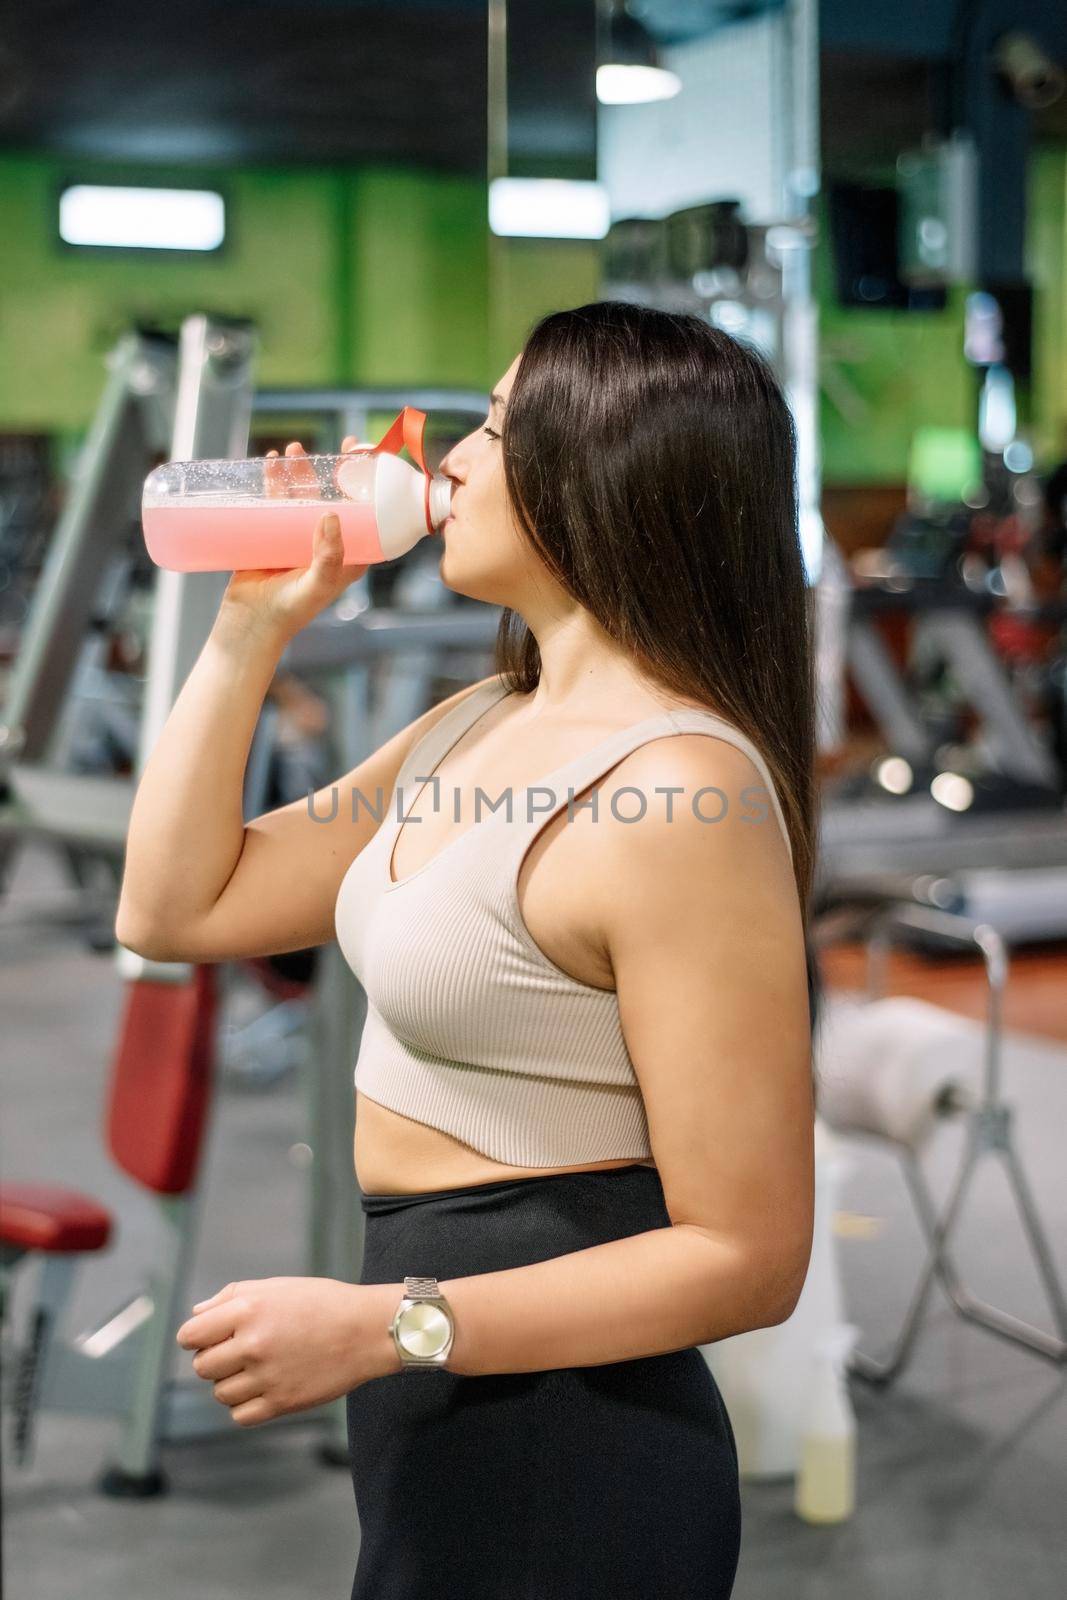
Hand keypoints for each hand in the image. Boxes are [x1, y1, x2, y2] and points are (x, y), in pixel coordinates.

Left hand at [175, 1275, 395, 1426]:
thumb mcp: (276, 1286)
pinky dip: (246, 1405)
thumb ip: (231, 1297)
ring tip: (258, 1368)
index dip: (196, 1337)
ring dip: (232, 1382)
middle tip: (239, 1352)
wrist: (367, 1330)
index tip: (209, 1337)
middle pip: (202, 1367)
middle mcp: (253, 1344)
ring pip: (220, 1393)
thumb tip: (197, 1315)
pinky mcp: (282, 1402)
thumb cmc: (323, 1303)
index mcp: (248, 1310)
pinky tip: (264, 1387)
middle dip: (214, 1359)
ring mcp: (267, 1376)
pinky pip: (240, 1415)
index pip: (190, 1335)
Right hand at [218, 440, 370, 644]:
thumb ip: (328, 556)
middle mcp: (324, 544)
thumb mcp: (317, 584)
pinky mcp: (269, 536)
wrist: (249, 625)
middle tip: (338, 447)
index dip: (369, 489)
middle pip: (333, 499)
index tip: (370, 462)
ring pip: (301, 496)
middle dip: (334, 472)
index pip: (365, 516)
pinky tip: (270, 464)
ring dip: (300, 471)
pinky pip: (272, 502)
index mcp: (346, 555)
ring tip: (294, 450)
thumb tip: (331, 514)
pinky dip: (273, 482)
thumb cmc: (290, 612)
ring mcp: (295, 538)